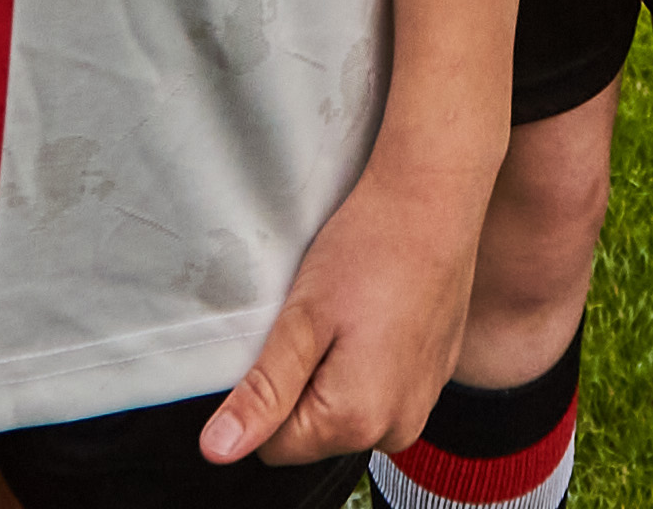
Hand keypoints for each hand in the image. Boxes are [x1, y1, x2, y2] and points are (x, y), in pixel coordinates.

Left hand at [203, 154, 480, 466]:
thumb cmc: (370, 248)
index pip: (275, 446)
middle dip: (303, 383)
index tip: (288, 339)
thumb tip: (218, 450)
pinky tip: (374, 314)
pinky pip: (381, 391)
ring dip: (335, 373)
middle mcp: (397, 428)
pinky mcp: (434, 379)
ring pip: (346, 411)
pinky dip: (368, 361)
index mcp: (358, 420)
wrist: (432, 201)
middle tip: (319, 321)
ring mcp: (421, 405)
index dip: (267, 393)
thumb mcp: (301, 319)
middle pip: (314, 432)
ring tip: (348, 315)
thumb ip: (262, 393)